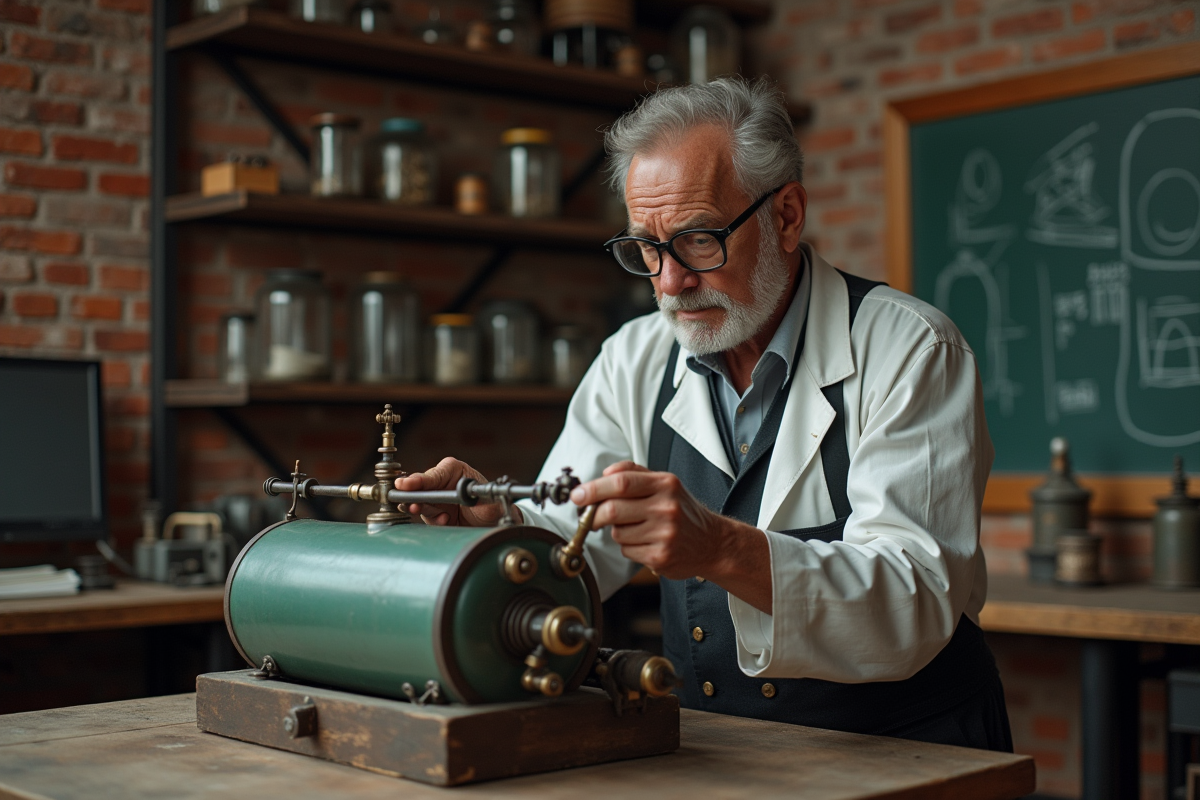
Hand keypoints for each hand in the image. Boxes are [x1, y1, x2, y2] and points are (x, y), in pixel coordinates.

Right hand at [395, 457, 523, 527]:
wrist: (492, 526)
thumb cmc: (493, 508)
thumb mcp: (491, 503)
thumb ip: (481, 498)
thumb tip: (471, 494)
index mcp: (454, 470)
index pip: (432, 475)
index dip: (417, 481)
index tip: (405, 485)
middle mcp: (441, 481)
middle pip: (419, 487)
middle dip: (414, 497)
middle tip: (414, 506)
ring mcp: (435, 496)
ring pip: (419, 502)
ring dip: (424, 510)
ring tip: (441, 516)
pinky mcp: (433, 511)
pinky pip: (424, 515)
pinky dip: (432, 520)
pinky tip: (445, 520)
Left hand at [569, 461, 771, 611]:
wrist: (713, 543)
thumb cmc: (683, 510)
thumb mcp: (665, 483)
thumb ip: (633, 473)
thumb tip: (605, 473)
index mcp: (665, 484)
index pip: (621, 482)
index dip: (593, 489)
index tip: (577, 495)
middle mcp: (666, 508)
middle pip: (613, 510)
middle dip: (593, 515)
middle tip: (589, 516)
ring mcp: (664, 534)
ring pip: (617, 533)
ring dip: (617, 532)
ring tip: (636, 529)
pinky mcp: (660, 557)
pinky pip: (627, 551)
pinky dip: (629, 547)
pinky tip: (646, 543)